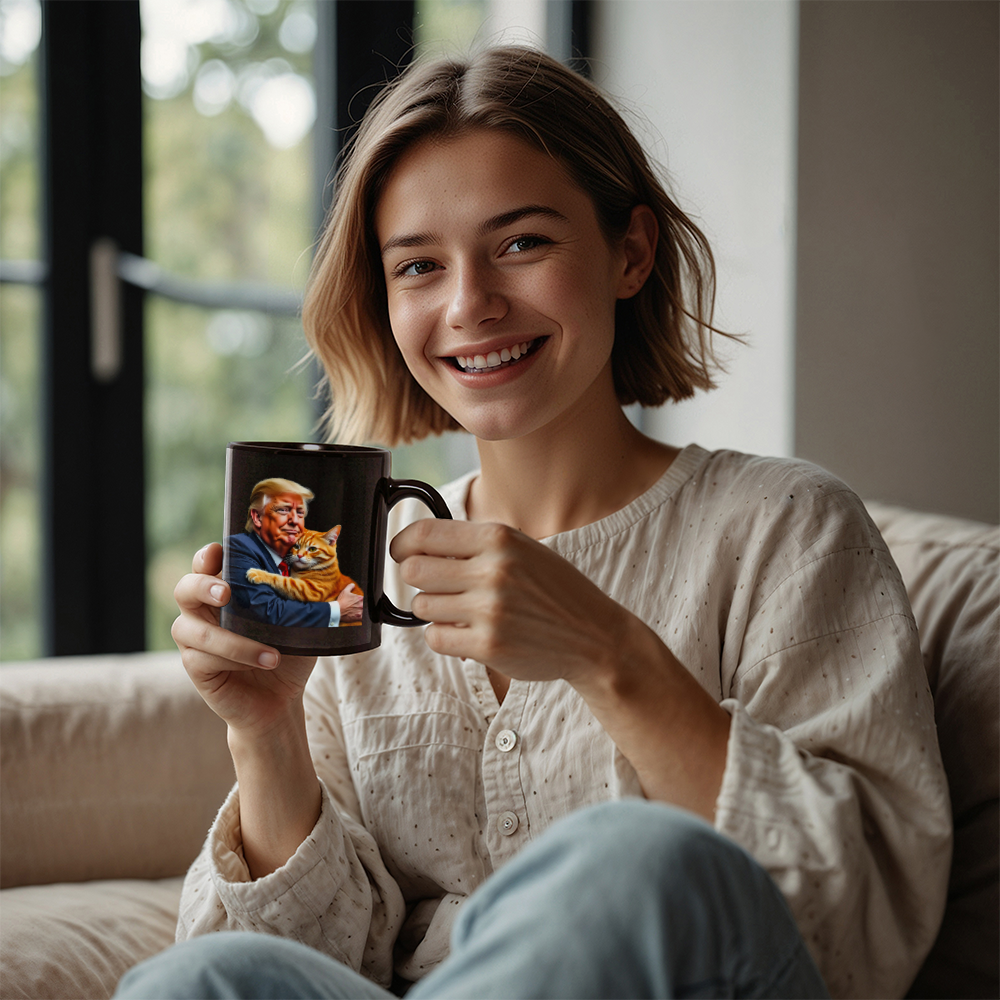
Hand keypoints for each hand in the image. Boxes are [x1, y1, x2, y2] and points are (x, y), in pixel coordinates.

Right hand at [171, 543, 317, 738]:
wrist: (281, 698)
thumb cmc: (288, 652)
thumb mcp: (298, 623)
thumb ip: (298, 602)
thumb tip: (335, 586)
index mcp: (226, 591)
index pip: (205, 564)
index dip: (206, 556)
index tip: (218, 552)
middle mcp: (203, 611)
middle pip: (184, 588)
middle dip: (202, 585)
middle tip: (226, 593)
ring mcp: (194, 639)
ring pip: (191, 629)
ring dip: (234, 641)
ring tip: (272, 655)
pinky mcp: (195, 666)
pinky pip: (201, 658)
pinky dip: (233, 660)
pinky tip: (261, 664)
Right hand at [336, 583, 363, 622]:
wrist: (337, 610)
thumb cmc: (341, 601)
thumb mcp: (345, 591)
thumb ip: (350, 587)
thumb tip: (353, 584)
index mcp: (360, 598)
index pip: (364, 599)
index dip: (361, 600)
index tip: (358, 602)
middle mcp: (362, 604)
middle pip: (365, 605)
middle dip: (362, 606)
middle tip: (357, 607)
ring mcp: (361, 611)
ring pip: (364, 611)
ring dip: (362, 611)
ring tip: (356, 611)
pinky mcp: (359, 617)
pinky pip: (363, 618)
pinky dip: (361, 617)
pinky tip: (358, 616)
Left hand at [390, 519, 630, 687]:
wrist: (593, 635)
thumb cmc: (553, 589)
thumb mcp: (521, 549)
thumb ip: (474, 545)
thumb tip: (416, 547)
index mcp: (498, 538)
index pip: (424, 534)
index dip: (401, 544)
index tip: (399, 553)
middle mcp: (493, 571)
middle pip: (413, 571)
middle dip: (418, 579)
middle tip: (437, 586)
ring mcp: (490, 611)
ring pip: (422, 606)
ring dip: (434, 610)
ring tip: (463, 611)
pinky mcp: (488, 646)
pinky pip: (436, 638)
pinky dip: (444, 636)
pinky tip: (467, 632)